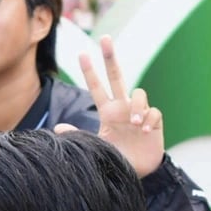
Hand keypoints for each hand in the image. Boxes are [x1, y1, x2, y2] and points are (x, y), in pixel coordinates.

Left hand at [56, 34, 164, 177]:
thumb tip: (57, 128)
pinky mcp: (154, 122)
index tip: (82, 54)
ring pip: (139, 93)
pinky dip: (148, 119)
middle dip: (110, 57)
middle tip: (104, 38)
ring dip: (136, 106)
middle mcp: (122, 107)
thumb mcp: (94, 146)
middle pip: (117, 76)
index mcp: (108, 111)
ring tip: (133, 123)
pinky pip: (153, 112)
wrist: (134, 173)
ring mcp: (138, 113)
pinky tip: (144, 131)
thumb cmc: (114, 158)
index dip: (90, 71)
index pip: (97, 87)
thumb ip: (78, 136)